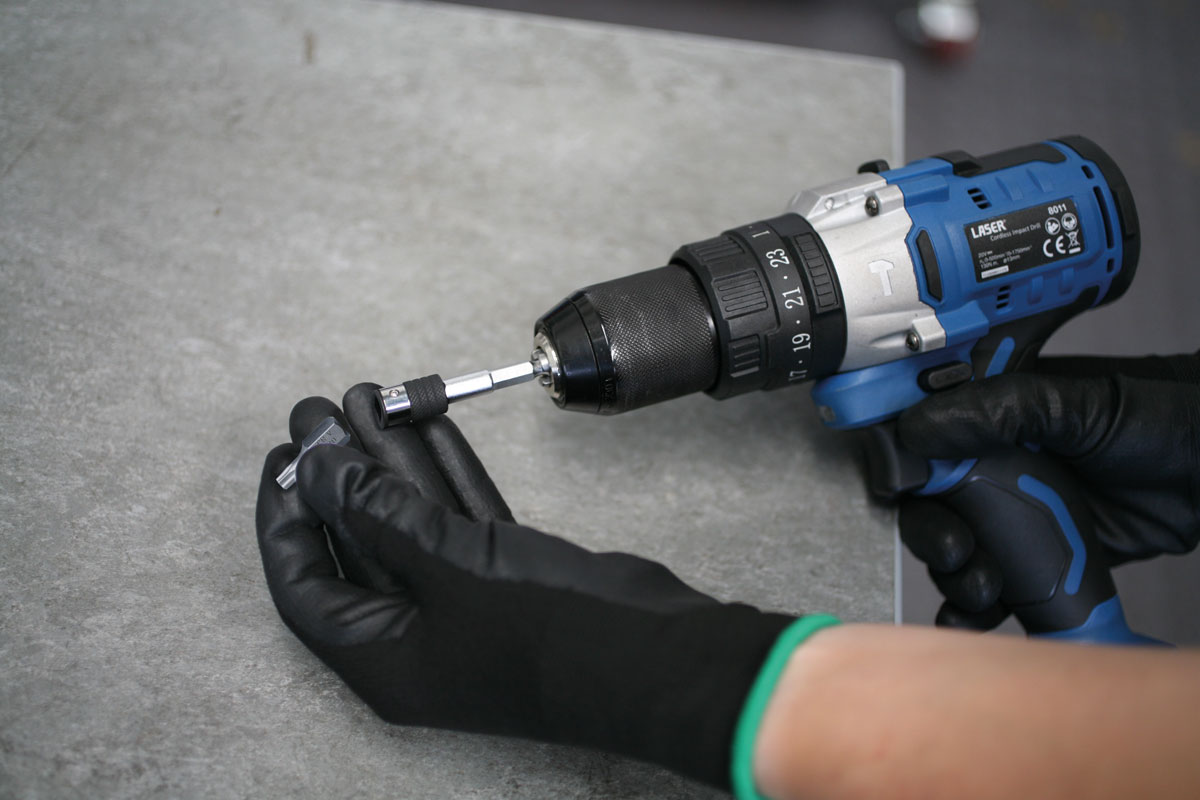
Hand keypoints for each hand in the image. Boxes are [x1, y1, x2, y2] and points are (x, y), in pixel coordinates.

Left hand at [255, 384, 796, 786]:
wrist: (656, 654)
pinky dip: (443, 475)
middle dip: (340, 474)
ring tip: (365, 397)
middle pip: (358, 543)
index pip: (305, 583)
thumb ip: (374, 511)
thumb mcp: (445, 564)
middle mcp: (415, 637)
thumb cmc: (545, 629)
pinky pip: (457, 521)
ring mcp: (464, 608)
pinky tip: (428, 424)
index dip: (285, 516)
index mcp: (382, 658)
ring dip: (390, 463)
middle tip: (320, 411)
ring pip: (410, 524)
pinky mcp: (507, 579)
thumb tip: (315, 468)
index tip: (282, 455)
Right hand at [895, 352, 1199, 628]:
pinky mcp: (1035, 559)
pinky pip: (992, 587)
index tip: (903, 492)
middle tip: (956, 549)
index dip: (900, 469)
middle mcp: (990, 466)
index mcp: (986, 416)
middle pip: (926, 506)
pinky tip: (975, 615)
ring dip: (953, 576)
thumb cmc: (1156, 417)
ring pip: (953, 551)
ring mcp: (1012, 515)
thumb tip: (921, 428)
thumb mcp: (1074, 404)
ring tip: (982, 587)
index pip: (918, 440)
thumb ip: (998, 409)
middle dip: (930, 534)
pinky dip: (973, 609)